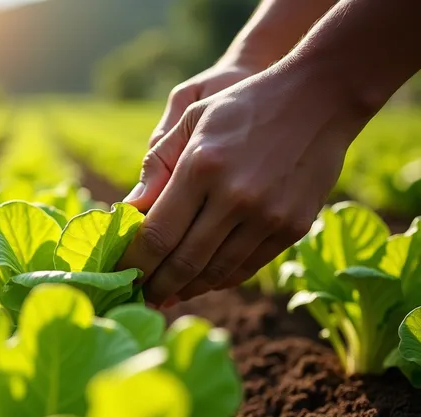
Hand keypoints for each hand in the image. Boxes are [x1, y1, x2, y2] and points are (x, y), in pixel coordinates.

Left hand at [118, 65, 373, 305]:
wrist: (319, 98)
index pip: (156, 234)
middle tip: (138, 296)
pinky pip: (247, 268)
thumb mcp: (192, 118)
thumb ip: (156, 166)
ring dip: (186, 289)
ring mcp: (268, 216)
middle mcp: (235, 197)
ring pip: (215, 272)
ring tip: (166, 294)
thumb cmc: (243, 105)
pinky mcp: (293, 228)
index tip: (119, 274)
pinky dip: (219, 279)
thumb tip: (127, 212)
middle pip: (183, 262)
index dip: (133, 262)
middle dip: (154, 285)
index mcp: (202, 167)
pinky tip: (201, 281)